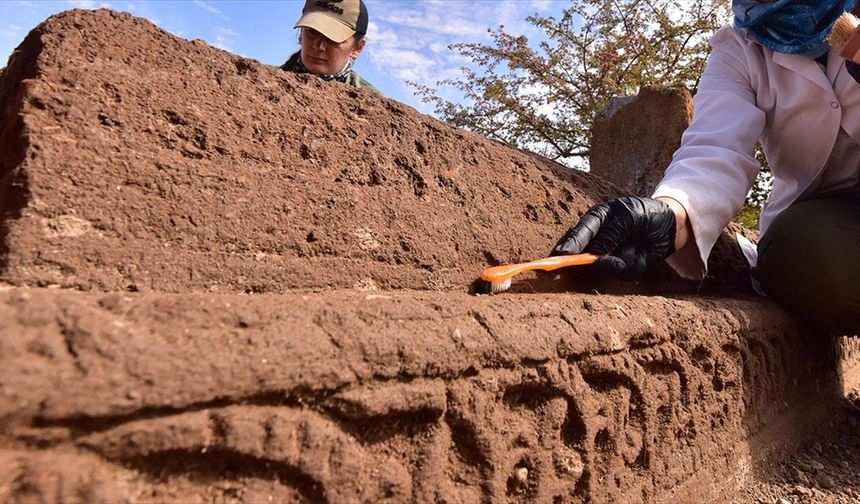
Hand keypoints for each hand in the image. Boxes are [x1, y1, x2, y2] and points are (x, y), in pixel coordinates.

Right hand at [551, 196, 676, 278]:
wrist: (671, 225)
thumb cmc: (648, 213)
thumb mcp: (631, 217)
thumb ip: (612, 233)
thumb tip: (596, 252)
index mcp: (596, 218)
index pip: (581, 233)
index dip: (571, 244)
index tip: (563, 255)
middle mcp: (599, 238)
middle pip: (589, 255)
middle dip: (602, 261)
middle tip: (616, 262)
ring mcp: (610, 253)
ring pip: (608, 266)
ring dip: (626, 259)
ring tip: (638, 247)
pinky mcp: (622, 265)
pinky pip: (625, 273)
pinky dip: (637, 265)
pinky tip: (644, 254)